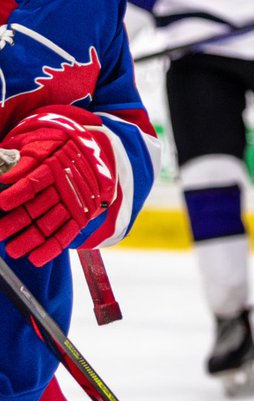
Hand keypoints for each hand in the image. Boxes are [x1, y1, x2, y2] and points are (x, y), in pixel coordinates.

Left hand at [0, 109, 116, 265]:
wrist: (96, 148)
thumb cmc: (60, 144)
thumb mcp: (42, 142)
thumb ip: (24, 158)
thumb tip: (6, 176)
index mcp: (56, 164)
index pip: (34, 182)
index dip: (17, 194)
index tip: (2, 203)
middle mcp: (67, 185)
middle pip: (39, 206)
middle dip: (16, 222)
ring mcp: (75, 201)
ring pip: (51, 223)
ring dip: (30, 238)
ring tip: (12, 249)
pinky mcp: (82, 214)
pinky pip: (67, 233)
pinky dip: (51, 247)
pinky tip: (35, 258)